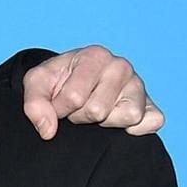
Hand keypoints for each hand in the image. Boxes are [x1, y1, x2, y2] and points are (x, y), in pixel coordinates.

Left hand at [23, 45, 163, 140]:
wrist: (73, 84)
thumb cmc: (57, 81)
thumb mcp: (36, 85)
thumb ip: (34, 104)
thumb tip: (48, 131)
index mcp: (94, 55)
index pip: (74, 97)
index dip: (60, 108)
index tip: (58, 102)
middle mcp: (121, 66)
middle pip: (98, 110)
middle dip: (80, 116)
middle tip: (77, 107)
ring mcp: (139, 86)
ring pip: (127, 116)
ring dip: (105, 123)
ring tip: (94, 110)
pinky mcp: (152, 107)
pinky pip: (151, 122)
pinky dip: (133, 129)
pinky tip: (115, 120)